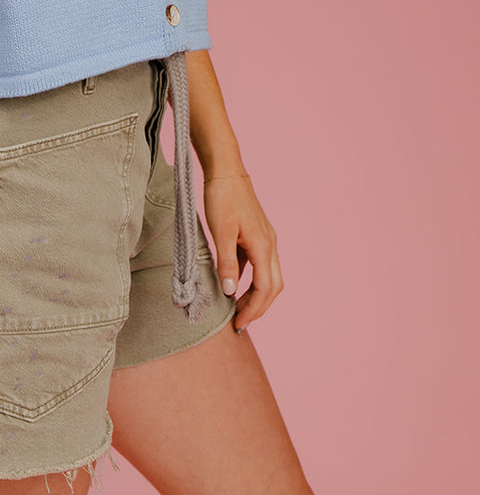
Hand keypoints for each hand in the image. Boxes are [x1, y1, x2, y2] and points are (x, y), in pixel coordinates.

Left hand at [202, 171, 282, 331]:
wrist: (226, 170)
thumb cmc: (222, 197)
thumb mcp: (220, 232)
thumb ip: (226, 262)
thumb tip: (229, 291)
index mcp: (263, 246)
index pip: (265, 288)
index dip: (253, 309)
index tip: (239, 323)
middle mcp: (270, 244)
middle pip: (273, 286)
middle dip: (259, 307)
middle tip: (240, 322)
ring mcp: (265, 239)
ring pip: (268, 275)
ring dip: (255, 294)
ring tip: (237, 308)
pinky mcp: (256, 234)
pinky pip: (257, 263)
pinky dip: (249, 278)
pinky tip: (232, 283)